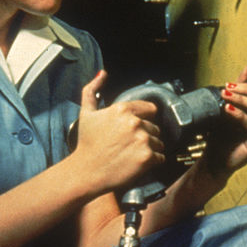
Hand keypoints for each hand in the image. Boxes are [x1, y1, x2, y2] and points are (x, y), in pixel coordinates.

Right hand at [73, 70, 165, 192]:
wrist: (85, 172)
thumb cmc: (86, 144)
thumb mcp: (86, 113)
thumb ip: (92, 91)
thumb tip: (102, 73)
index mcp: (123, 109)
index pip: (150, 110)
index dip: (143, 120)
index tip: (134, 131)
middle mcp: (135, 122)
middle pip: (155, 128)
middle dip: (145, 136)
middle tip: (129, 146)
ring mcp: (142, 140)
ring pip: (159, 143)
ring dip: (149, 149)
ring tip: (132, 155)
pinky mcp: (148, 158)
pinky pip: (161, 157)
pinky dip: (152, 162)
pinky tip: (136, 164)